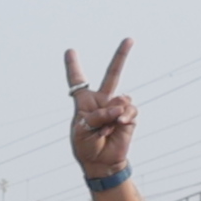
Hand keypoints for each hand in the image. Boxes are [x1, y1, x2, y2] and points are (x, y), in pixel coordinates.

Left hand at [64, 40, 135, 177]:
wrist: (101, 162)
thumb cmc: (86, 146)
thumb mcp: (82, 130)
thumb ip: (97, 115)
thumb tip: (118, 107)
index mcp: (84, 103)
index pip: (78, 82)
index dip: (74, 67)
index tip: (70, 51)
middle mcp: (102, 101)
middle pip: (112, 74)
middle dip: (121, 56)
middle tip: (129, 39)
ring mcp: (117, 107)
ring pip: (121, 98)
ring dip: (112, 114)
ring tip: (105, 128)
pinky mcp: (129, 116)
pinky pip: (129, 109)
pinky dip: (123, 117)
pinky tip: (118, 125)